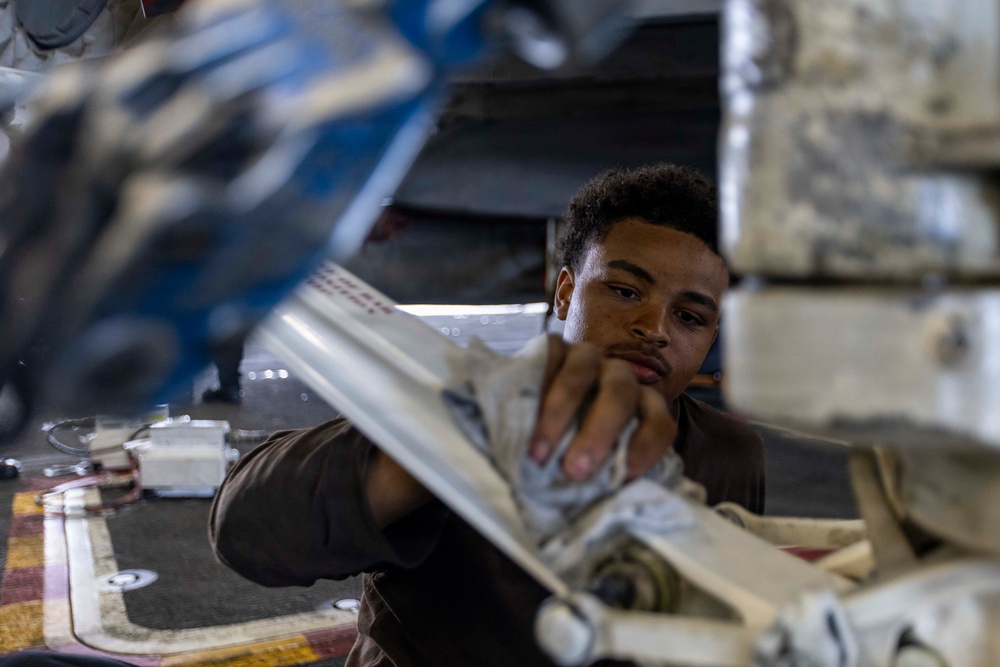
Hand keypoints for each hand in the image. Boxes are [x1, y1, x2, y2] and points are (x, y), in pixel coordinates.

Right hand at [528, 336, 676, 481]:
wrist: (529, 414)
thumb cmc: (569, 450)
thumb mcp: (592, 465)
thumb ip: (603, 476)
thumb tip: (609, 502)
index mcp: (641, 407)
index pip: (659, 422)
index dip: (647, 447)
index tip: (622, 478)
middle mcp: (618, 378)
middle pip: (620, 395)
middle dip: (599, 433)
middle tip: (575, 470)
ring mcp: (585, 357)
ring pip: (581, 375)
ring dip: (559, 414)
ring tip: (538, 454)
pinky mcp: (554, 346)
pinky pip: (549, 358)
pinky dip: (536, 388)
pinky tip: (520, 416)